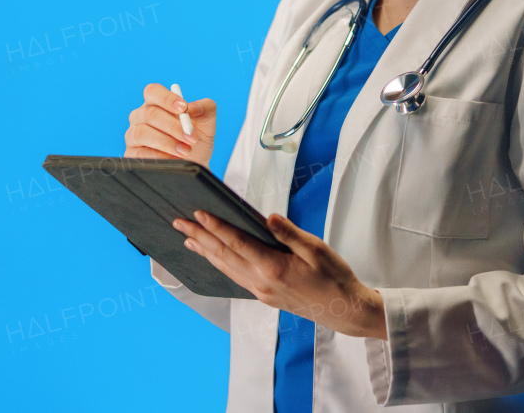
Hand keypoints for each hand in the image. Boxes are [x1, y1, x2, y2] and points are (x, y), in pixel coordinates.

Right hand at [123, 83, 216, 166]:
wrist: (195, 163)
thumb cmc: (196, 139)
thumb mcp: (207, 123)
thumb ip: (206, 109)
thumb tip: (194, 108)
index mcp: (156, 103)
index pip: (153, 91)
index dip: (167, 98)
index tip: (184, 109)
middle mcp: (141, 116)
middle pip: (150, 114)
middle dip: (173, 126)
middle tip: (192, 137)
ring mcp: (133, 135)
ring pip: (142, 133)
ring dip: (167, 142)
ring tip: (186, 151)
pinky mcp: (132, 154)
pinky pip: (139, 153)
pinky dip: (159, 157)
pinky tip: (174, 159)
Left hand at [173, 211, 387, 339]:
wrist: (344, 310)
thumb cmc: (334, 277)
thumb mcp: (316, 249)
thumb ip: (289, 234)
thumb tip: (267, 217)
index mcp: (274, 267)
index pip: (237, 242)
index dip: (216, 226)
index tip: (198, 212)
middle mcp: (262, 281)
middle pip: (224, 255)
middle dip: (200, 237)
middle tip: (180, 223)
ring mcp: (261, 291)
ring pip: (226, 268)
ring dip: (206, 252)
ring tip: (188, 239)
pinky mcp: (265, 296)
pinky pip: (235, 277)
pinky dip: (220, 265)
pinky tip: (214, 258)